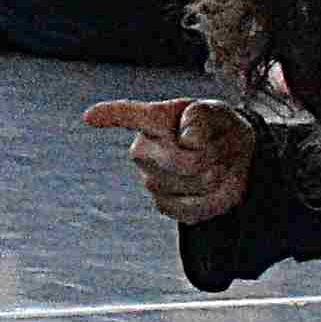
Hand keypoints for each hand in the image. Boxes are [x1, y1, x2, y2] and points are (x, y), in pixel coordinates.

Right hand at [80, 95, 259, 226]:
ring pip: (195, 184)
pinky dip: (215, 199)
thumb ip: (201, 118)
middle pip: (183, 162)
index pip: (129, 114)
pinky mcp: (163, 205)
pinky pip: (193, 208)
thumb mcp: (215, 113)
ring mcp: (150, 180)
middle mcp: (142, 150)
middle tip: (218, 148)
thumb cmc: (216, 130)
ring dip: (218, 176)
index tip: (89, 117)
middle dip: (210, 157)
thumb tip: (187, 142)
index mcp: (154, 119)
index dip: (110, 114)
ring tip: (216, 164)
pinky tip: (213, 188)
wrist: (231, 159)